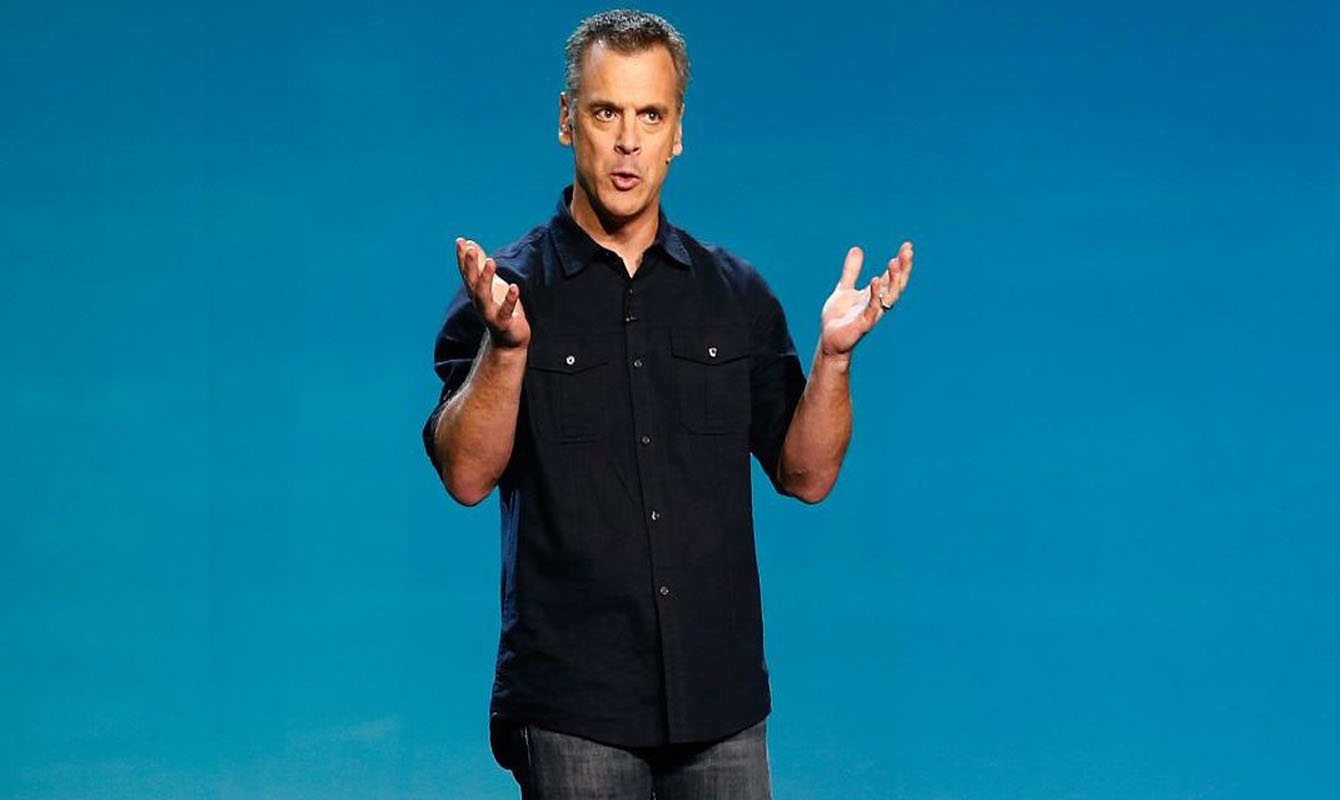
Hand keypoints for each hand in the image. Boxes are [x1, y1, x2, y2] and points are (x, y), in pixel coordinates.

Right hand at [456, 236, 529, 348]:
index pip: (466, 273)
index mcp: (476, 292)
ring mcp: (490, 313)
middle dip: (471, 265)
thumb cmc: (500, 308)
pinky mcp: (503, 323)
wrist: (508, 340)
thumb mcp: (491, 283)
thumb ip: (480, 264)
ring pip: (483, 296)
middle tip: (471, 248)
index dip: (463, 258)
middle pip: (471, 282)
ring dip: (486, 279)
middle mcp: (479, 302)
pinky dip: (509, 299)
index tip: (461, 241)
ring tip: (492, 262)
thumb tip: (470, 243)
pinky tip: (514, 287)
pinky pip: (505, 311)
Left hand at [819, 241, 912, 356]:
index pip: (892, 276)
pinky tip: (876, 280)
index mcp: (875, 295)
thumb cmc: (839, 317)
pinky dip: (875, 295)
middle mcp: (878, 303)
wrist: (829, 340)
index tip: (908, 246)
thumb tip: (857, 249)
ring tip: (894, 261)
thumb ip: (851, 271)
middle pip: (896, 285)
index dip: (901, 262)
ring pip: (889, 296)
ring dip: (893, 279)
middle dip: (903, 268)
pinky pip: (872, 308)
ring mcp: (872, 314)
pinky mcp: (863, 324)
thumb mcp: (844, 288)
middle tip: (908, 251)